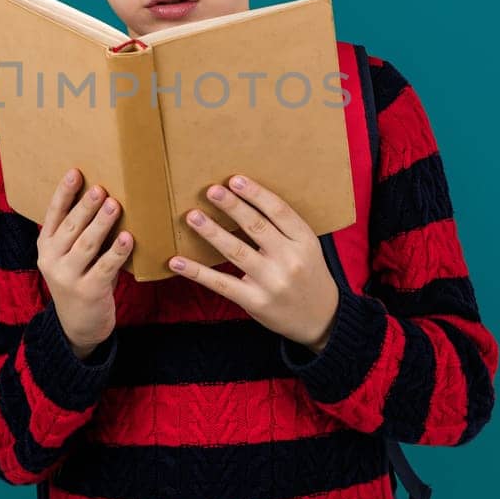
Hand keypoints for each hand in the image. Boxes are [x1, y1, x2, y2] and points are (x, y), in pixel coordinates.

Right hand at [38, 167, 130, 359]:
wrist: (78, 326)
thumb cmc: (80, 279)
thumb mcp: (70, 256)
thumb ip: (78, 234)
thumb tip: (105, 198)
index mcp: (45, 246)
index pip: (53, 214)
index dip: (64, 193)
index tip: (76, 172)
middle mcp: (51, 260)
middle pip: (70, 227)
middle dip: (86, 206)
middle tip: (101, 188)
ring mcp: (67, 277)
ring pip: (86, 245)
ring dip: (102, 224)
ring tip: (115, 205)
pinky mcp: (88, 291)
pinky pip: (105, 267)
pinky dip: (117, 252)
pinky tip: (128, 238)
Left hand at [167, 175, 339, 353]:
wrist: (321, 319)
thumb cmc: (308, 274)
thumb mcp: (307, 248)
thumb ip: (283, 228)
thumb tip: (243, 200)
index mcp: (305, 241)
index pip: (279, 211)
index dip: (256, 194)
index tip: (235, 179)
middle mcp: (290, 260)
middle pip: (257, 227)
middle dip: (232, 206)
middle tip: (211, 190)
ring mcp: (272, 282)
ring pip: (236, 251)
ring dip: (212, 232)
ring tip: (193, 216)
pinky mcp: (255, 301)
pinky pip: (221, 283)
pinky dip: (197, 272)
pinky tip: (177, 261)